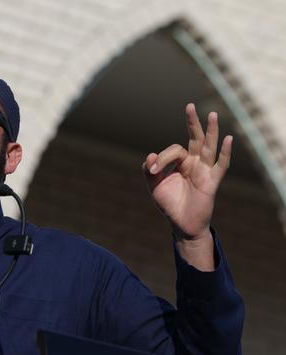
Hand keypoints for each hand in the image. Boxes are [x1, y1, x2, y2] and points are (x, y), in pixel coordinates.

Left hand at [143, 104, 231, 269]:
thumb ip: (150, 171)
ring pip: (208, 147)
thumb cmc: (170, 204)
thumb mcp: (154, 186)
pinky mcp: (211, 182)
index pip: (173, 151)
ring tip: (212, 115)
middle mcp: (194, 163)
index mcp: (181, 162)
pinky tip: (229, 139)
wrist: (181, 224)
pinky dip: (226, 153)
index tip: (153, 170)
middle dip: (192, 123)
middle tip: (189, 106)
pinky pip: (221, 165)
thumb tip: (150, 155)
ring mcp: (204, 171)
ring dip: (211, 131)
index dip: (162, 158)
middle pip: (195, 138)